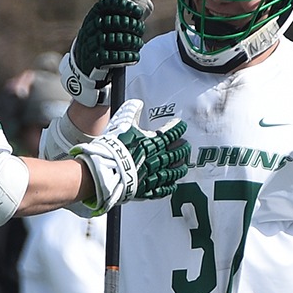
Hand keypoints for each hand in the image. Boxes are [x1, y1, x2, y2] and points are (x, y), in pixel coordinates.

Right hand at [60, 0, 148, 105]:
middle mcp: (90, 28)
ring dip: (129, 40)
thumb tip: (147, 6)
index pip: (106, 5)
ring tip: (139, 43)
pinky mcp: (92, 60)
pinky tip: (134, 56)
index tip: (137, 11)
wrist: (86, 63)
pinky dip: (124, 56)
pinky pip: (108, 57)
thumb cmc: (104, 40)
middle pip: (110, 21)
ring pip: (110, 39)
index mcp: (94, 15)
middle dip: (130, 24)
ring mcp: (89, 44)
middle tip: (141, 28)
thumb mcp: (111, 24)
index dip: (123, 5)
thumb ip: (129, 14)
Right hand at [71, 99, 190, 213]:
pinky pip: (161, 189)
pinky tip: (172, 186)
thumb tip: (137, 103)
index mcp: (153, 141)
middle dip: (181, 149)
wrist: (106, 168)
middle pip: (175, 153)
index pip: (171, 133)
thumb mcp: (122, 123)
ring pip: (172, 171)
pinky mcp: (147, 188)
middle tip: (186, 146)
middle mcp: (157, 158)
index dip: (177, 128)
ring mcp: (153, 174)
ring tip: (183, 166)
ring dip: (179, 168)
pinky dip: (168, 187)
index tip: (181, 126)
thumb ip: (131, 112)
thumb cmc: (115, 146)